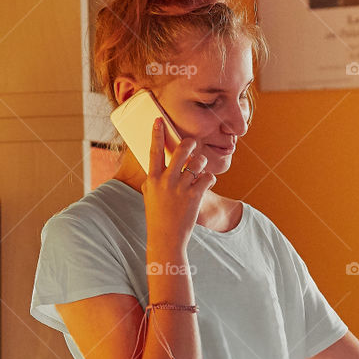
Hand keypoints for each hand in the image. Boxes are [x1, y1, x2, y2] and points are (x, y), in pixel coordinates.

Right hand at [141, 118, 213, 248]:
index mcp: (152, 179)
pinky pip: (208, 177)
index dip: (157, 133)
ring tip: (199, 170)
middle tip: (192, 144)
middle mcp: (166, 181)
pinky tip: (206, 183)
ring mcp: (181, 188)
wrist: (165, 238)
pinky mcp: (195, 196)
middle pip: (181, 150)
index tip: (159, 120)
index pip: (154, 150)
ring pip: (198, 162)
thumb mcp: (148, 196)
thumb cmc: (156, 217)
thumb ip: (152, 180)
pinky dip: (209, 178)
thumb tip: (154, 166)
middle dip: (189, 143)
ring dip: (201, 163)